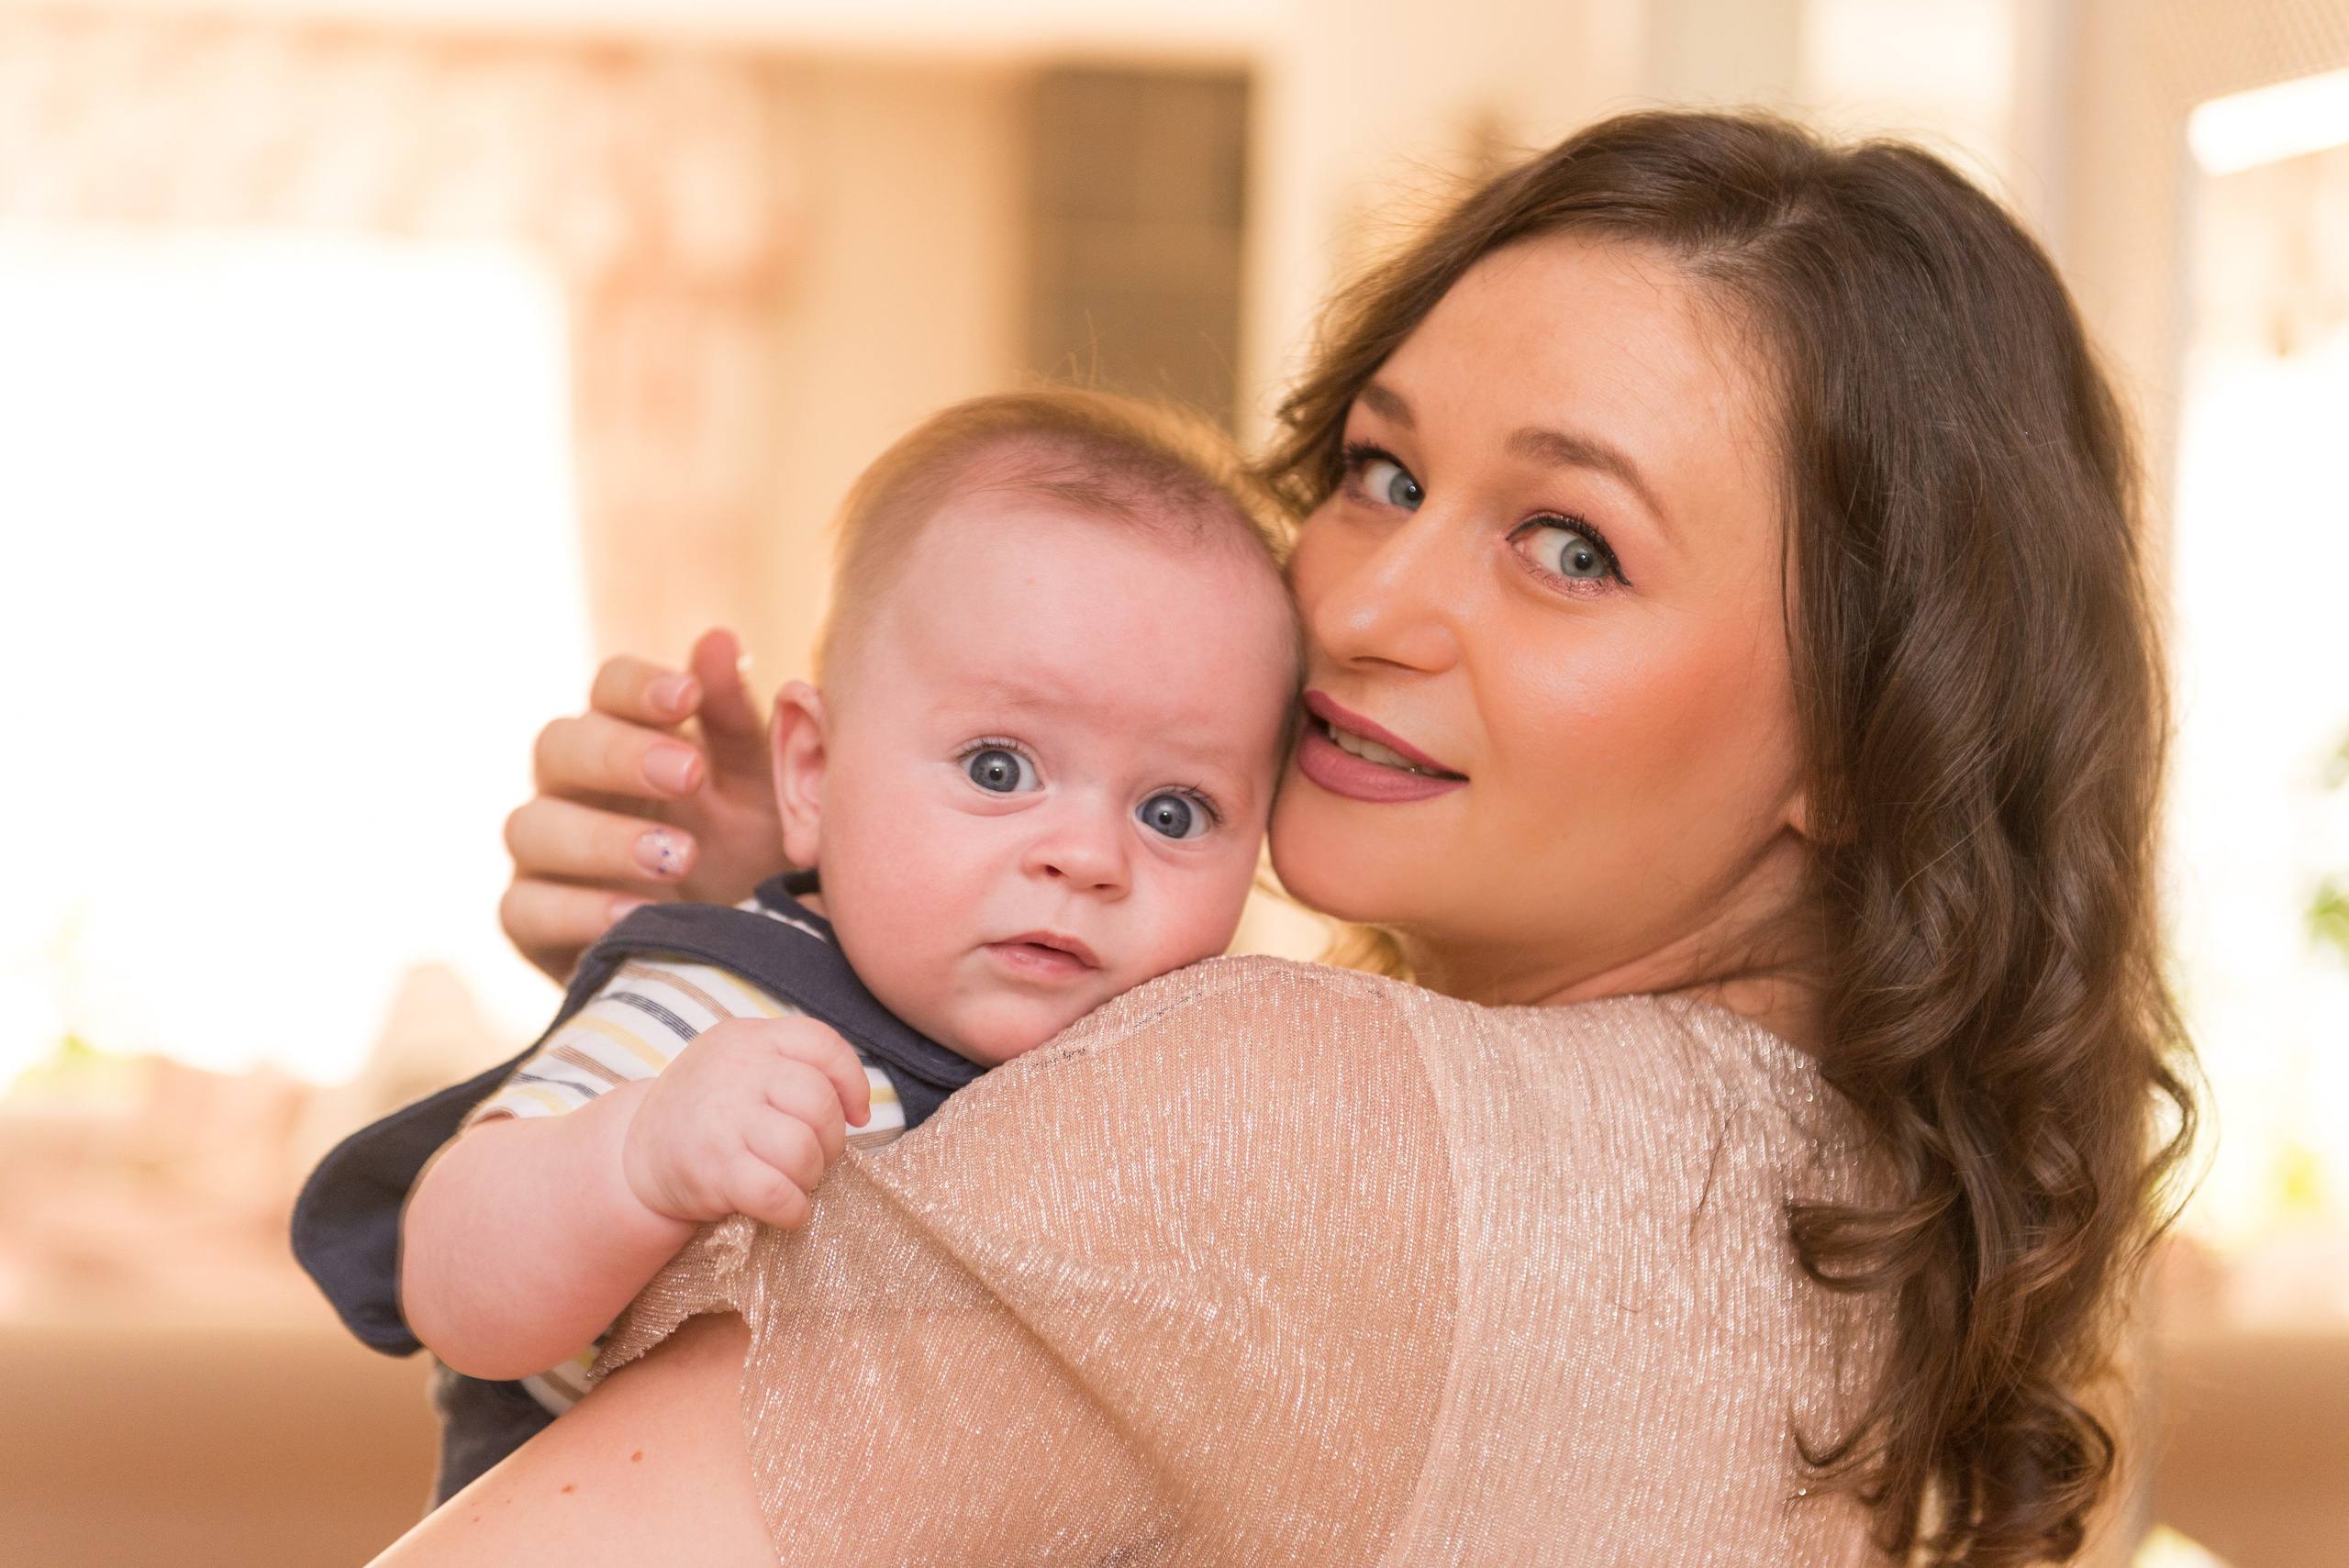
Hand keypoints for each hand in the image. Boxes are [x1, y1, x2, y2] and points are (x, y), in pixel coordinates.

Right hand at [502, 628, 790, 979]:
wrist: (734, 954)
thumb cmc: (743, 852)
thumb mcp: (757, 788)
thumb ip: (736, 722)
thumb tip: (718, 639)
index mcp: (626, 737)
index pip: (607, 688)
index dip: (638, 687)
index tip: (687, 696)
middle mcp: (571, 787)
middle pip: (558, 745)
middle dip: (619, 755)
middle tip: (688, 773)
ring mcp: (543, 855)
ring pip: (532, 825)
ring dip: (602, 837)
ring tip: (679, 856)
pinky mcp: (531, 924)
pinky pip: (525, 909)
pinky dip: (578, 910)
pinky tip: (637, 914)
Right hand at [619, 1017, 872, 1231]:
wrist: (632, 1155)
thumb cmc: (706, 1112)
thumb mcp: (739, 1065)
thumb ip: (790, 1066)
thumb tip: (857, 1107)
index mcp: (747, 1038)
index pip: (820, 1043)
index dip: (852, 1082)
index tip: (856, 1115)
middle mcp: (735, 1071)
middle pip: (819, 1103)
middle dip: (830, 1140)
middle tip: (814, 1156)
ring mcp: (721, 1120)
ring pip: (803, 1150)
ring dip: (811, 1176)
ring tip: (793, 1180)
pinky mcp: (712, 1170)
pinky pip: (778, 1194)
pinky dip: (794, 1210)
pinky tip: (788, 1210)